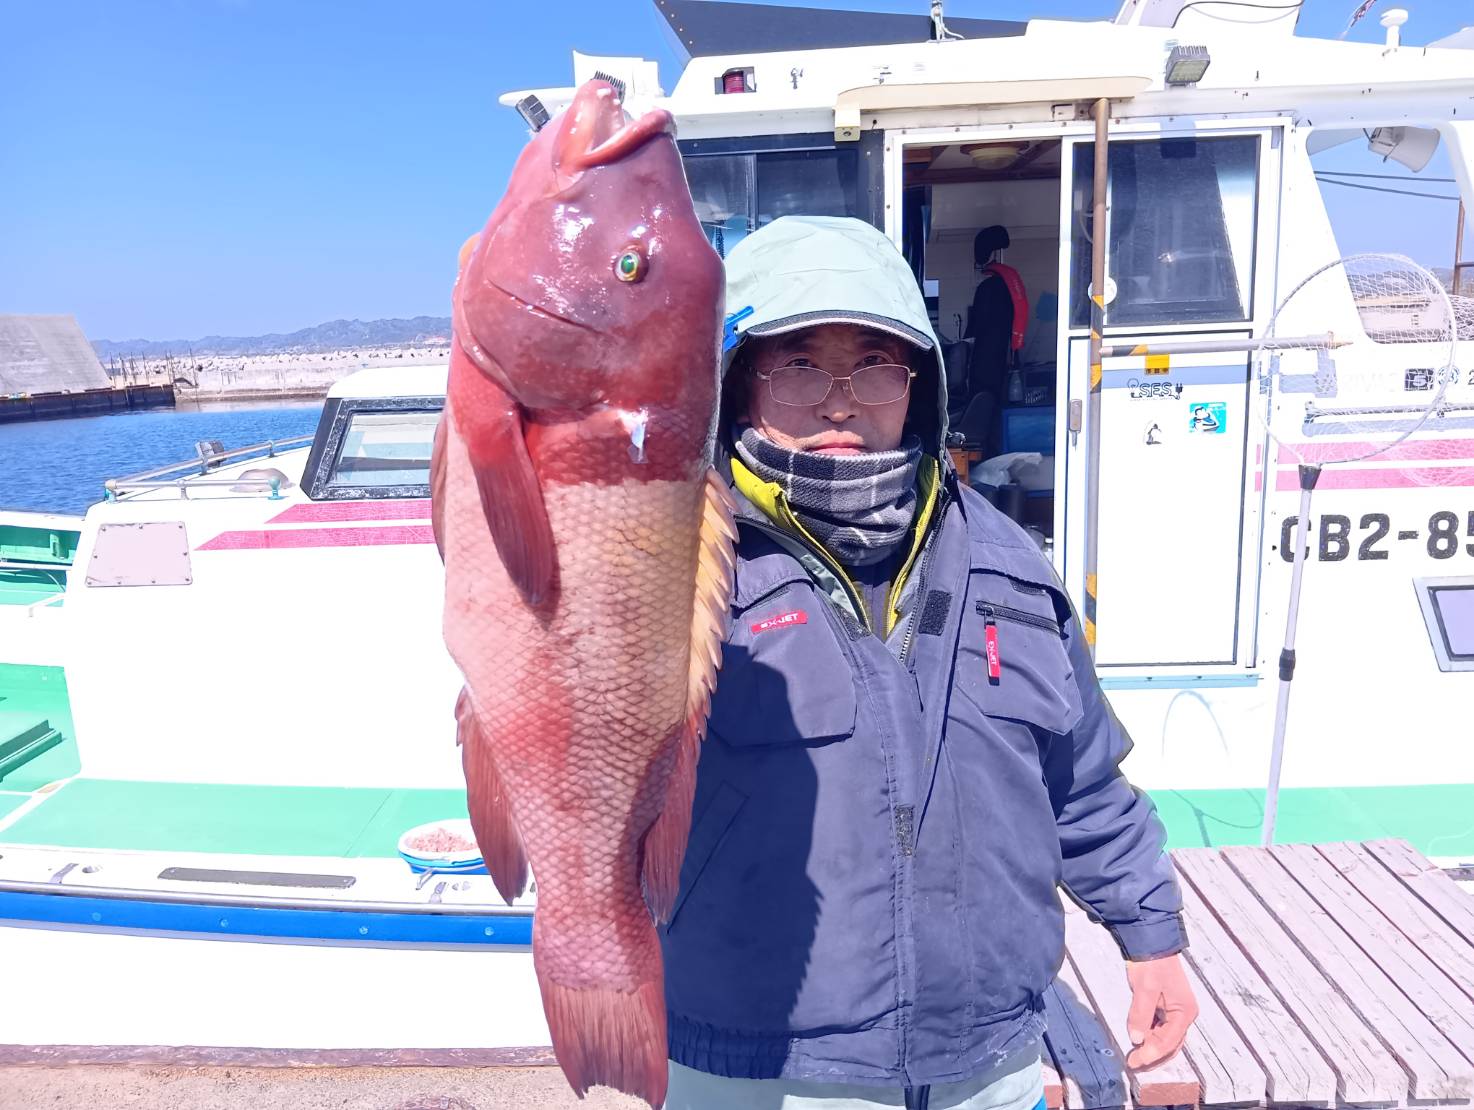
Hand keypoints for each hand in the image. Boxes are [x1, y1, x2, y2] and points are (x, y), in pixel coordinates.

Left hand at [1124, 953, 1197, 1068]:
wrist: (1151, 940)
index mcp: (1184, 1012)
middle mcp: (1183, 1014)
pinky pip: (1159, 1029)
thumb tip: (1137, 1039)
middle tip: (1133, 1064)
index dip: (1151, 1054)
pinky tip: (1138, 1040)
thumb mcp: (1145, 988)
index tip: (1135, 1061)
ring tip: (1133, 1056)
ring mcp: (1175, 1011)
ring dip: (1150, 1048)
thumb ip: (1141, 1014)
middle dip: (1153, 1056)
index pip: (1169, 1041)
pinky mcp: (1165, 1007)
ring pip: (1165, 1038)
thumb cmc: (1151, 962)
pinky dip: (1149, 1037)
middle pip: (1170, 1045)